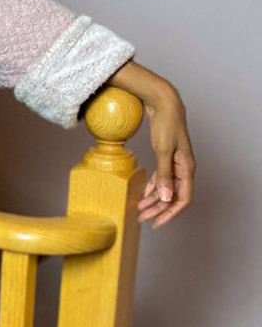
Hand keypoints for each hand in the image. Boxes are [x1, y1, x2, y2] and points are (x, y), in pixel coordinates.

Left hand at [136, 85, 194, 228]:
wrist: (164, 103)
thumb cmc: (166, 124)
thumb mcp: (163, 151)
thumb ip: (164, 176)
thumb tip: (166, 198)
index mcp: (187, 169)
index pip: (183, 199)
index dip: (171, 213)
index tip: (157, 223)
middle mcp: (184, 168)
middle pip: (173, 196)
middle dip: (158, 209)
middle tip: (141, 218)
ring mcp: (175, 163)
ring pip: (166, 188)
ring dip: (153, 200)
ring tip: (139, 208)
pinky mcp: (166, 158)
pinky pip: (161, 178)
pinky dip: (152, 187)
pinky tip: (142, 193)